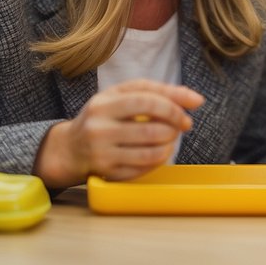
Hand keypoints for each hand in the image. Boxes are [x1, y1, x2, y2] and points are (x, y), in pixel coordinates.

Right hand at [37, 81, 203, 187]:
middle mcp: (99, 129)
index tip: (190, 111)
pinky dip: (159, 160)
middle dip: (174, 128)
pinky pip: (143, 169)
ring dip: (170, 145)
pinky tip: (159, 152)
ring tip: (171, 138)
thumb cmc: (104, 116)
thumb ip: (157, 91)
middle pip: (150, 130)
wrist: (69, 148)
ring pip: (150, 153)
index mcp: (103, 103)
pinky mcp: (107, 173)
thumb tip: (196, 99)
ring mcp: (102, 153)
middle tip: (182, 126)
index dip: (173, 106)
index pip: (146, 101)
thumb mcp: (121, 95)